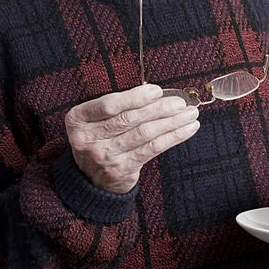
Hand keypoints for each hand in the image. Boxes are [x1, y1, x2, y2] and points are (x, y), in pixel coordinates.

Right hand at [65, 84, 199, 192]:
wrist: (90, 178)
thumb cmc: (100, 138)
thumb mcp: (96, 120)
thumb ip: (120, 106)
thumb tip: (159, 94)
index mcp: (78, 119)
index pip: (109, 105)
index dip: (135, 97)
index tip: (157, 91)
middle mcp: (87, 138)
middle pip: (130, 118)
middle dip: (160, 108)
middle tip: (181, 102)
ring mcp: (104, 156)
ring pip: (144, 133)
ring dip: (172, 121)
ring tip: (190, 114)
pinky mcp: (122, 169)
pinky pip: (153, 149)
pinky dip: (173, 136)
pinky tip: (188, 129)